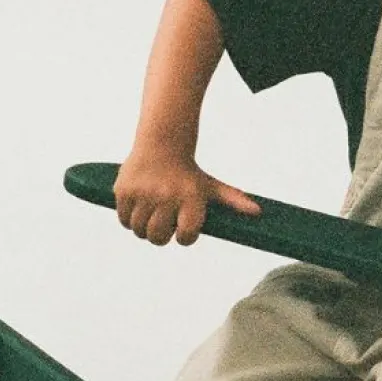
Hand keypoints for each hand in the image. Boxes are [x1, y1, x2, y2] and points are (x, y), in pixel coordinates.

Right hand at [113, 150, 260, 245]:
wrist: (163, 143)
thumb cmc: (189, 172)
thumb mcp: (211, 186)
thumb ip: (233, 200)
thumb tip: (257, 212)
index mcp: (191, 198)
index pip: (186, 237)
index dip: (184, 236)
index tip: (183, 228)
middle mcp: (167, 196)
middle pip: (158, 237)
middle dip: (161, 236)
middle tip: (164, 223)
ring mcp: (144, 193)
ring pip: (140, 231)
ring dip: (144, 229)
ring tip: (151, 215)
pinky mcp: (123, 190)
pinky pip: (124, 220)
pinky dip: (128, 220)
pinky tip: (138, 208)